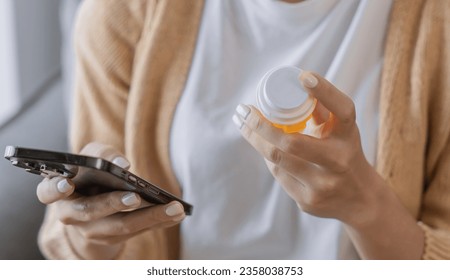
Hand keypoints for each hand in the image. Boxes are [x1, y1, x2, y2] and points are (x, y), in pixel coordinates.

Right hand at [36, 142, 185, 258]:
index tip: (68, 184)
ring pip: (120, 226)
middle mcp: (72, 215)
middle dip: (115, 204)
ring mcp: (93, 230)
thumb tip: (123, 165)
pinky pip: (139, 232)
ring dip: (150, 217)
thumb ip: (102, 154)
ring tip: (175, 208)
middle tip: (136, 197)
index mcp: (59, 192)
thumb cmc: (92, 173)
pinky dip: (160, 222)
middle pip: (92, 211)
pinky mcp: (115, 237)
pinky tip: (178, 213)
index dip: (56, 188)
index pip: (49, 192)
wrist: (96, 199)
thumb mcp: (93, 157)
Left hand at [233, 71, 384, 226]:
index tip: (303, 76)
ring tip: (243, 124)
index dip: (325, 91)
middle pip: (290, 143)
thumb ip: (323, 110)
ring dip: (256, 139)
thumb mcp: (342, 132)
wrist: (360, 200)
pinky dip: (269, 158)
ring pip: (277, 160)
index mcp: (349, 138)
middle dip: (259, 125)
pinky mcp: (308, 201)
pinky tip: (262, 146)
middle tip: (243, 110)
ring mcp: (323, 185)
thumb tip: (298, 82)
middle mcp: (339, 161)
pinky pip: (279, 175)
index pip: (342, 111)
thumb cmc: (345, 154)